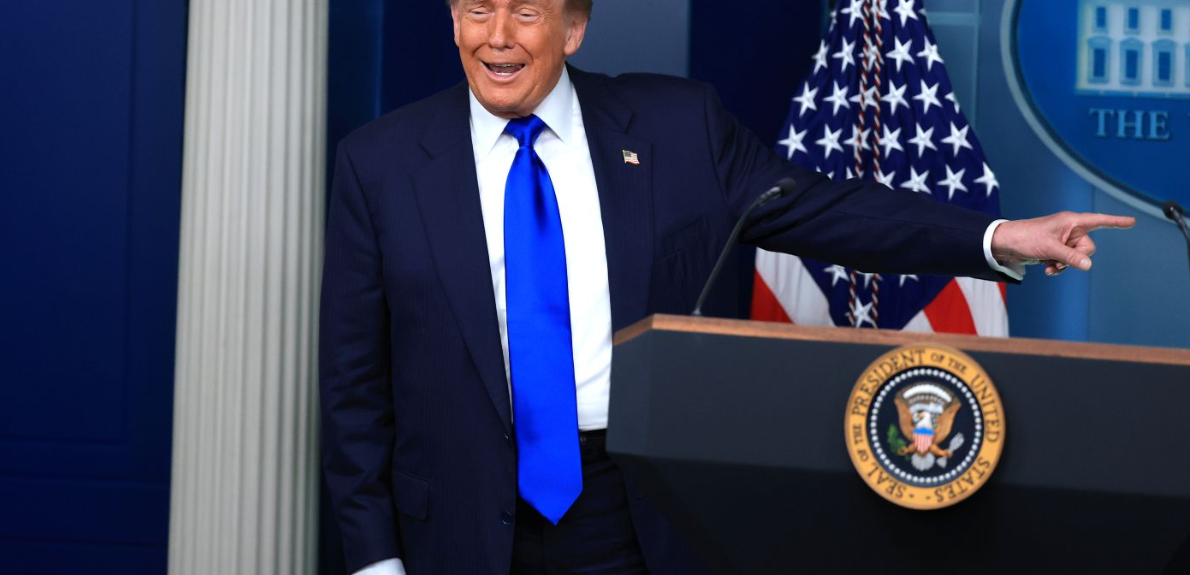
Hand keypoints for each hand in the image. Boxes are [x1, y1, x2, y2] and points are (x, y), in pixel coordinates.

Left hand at [991, 212, 1135, 276]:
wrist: (1005, 244)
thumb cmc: (1025, 238)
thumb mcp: (1049, 248)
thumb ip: (1070, 257)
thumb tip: (1088, 265)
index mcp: (1071, 221)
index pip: (1099, 221)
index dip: (1116, 222)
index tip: (1132, 222)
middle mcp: (1070, 229)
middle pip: (1088, 248)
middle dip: (1075, 257)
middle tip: (1057, 258)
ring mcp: (1063, 240)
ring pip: (1077, 257)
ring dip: (1065, 264)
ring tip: (1049, 265)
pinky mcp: (1056, 249)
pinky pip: (1067, 261)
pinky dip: (1059, 266)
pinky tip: (1047, 268)